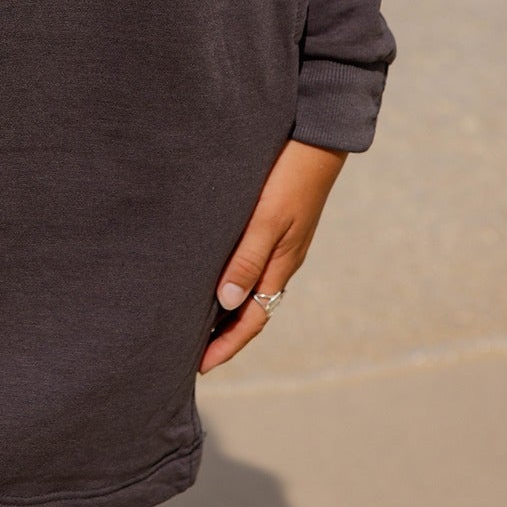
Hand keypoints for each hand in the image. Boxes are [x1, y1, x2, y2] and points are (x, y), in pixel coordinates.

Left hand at [199, 138, 346, 374]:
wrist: (316, 140)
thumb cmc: (289, 177)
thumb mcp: (266, 220)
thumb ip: (247, 260)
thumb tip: (226, 303)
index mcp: (280, 266)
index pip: (252, 320)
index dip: (227, 345)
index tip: (200, 366)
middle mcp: (281, 262)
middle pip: (251, 311)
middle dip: (224, 335)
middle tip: (190, 352)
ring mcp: (281, 246)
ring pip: (251, 290)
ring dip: (227, 310)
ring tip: (197, 321)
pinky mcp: (275, 228)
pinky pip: (252, 267)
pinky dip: (232, 282)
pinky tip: (214, 277)